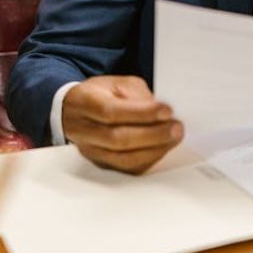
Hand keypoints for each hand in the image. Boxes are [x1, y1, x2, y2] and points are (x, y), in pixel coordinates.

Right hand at [61, 76, 183, 173]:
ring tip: (174, 137)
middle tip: (176, 127)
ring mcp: (92, 151)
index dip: (141, 113)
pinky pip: (129, 168)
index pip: (110, 112)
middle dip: (152, 134)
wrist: (76, 112)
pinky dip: (150, 159)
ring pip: (123, 159)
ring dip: (154, 149)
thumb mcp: (117, 83)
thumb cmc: (100, 95)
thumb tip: (160, 112)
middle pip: (117, 140)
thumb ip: (138, 95)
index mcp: (84, 103)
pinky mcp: (103, 165)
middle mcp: (84, 131)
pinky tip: (163, 147)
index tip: (167, 110)